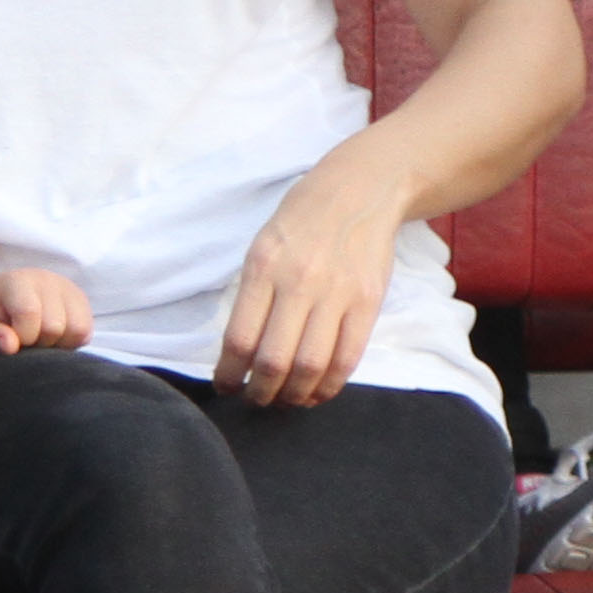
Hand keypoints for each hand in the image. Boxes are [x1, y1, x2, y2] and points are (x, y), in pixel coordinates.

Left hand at [0, 268, 92, 354]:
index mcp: (19, 281)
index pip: (30, 315)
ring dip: (57, 344)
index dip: (21, 338)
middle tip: (22, 338)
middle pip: (56, 327)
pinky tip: (50, 336)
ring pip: (78, 331)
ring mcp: (68, 289)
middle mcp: (48, 280)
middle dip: (38, 343)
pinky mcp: (81, 301)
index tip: (9, 338)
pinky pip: (86, 333)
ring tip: (37, 337)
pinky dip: (69, 342)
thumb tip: (10, 346)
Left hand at [215, 151, 406, 407]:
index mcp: (262, 268)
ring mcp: (337, 294)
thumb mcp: (262, 247)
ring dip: (294, 396)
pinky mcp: (368, 302)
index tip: (224, 386)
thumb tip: (240, 350)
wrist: (358, 192)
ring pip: (311, 366)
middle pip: (274, 361)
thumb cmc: (301, 221)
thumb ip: (253, 295)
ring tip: (284, 400)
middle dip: (259, 392)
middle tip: (254, 400)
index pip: (239, 338)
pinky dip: (329, 385)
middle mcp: (298, 283)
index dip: (229, 374)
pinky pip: (347, 358)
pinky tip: (316, 392)